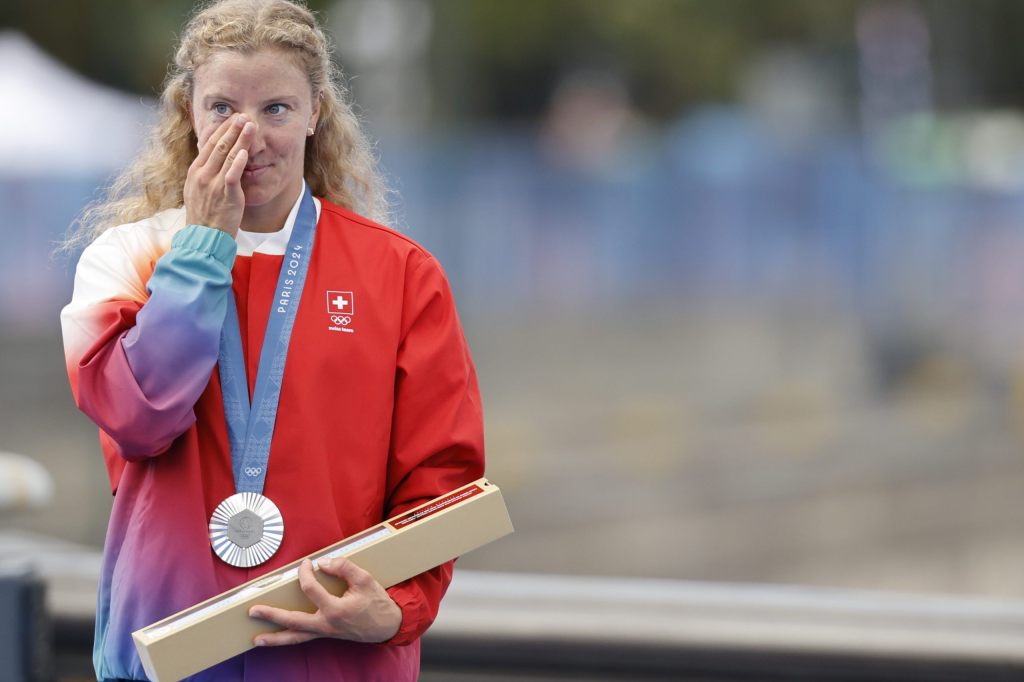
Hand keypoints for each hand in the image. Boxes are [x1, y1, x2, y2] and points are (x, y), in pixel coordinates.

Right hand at [184, 114, 255, 237]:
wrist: (203, 238)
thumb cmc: (204, 216)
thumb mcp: (198, 190)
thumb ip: (204, 173)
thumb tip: (209, 158)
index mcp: (195, 172)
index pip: (207, 144)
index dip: (221, 130)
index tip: (231, 119)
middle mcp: (202, 175)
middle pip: (217, 145)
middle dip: (231, 128)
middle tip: (243, 115)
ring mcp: (212, 184)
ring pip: (226, 155)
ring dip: (239, 138)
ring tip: (249, 125)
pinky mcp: (225, 195)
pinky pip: (231, 175)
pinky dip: (238, 162)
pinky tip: (245, 151)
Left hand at [248, 557, 401, 646]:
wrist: (387, 626)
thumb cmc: (376, 602)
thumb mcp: (365, 579)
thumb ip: (343, 567)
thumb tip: (322, 563)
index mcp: (335, 610)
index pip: (311, 589)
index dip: (304, 573)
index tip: (306, 563)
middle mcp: (326, 624)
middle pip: (293, 622)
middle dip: (272, 616)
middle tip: (253, 611)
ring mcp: (325, 632)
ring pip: (295, 638)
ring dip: (275, 639)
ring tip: (256, 639)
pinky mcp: (326, 634)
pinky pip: (303, 638)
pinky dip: (288, 639)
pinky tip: (277, 637)